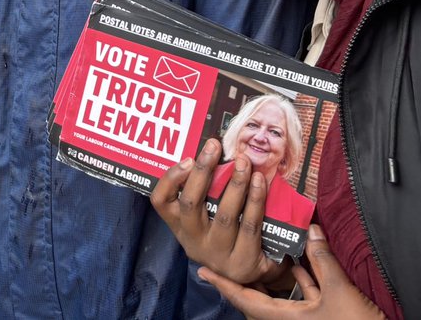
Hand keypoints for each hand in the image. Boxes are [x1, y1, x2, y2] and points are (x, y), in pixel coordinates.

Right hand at [150, 138, 277, 283]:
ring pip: (224, 214)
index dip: (170, 179)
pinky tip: (260, 181)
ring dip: (235, 183)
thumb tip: (213, 152)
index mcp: (180, 227)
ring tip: (244, 161)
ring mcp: (217, 254)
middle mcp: (194, 241)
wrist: (253, 276)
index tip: (187, 158)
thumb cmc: (227, 236)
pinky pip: (249, 225)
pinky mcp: (242, 261)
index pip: (161, 202)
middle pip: (190, 204)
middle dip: (203, 171)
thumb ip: (204, 194)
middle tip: (214, 145)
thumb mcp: (207, 220)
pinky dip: (255, 199)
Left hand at [197, 225, 387, 319]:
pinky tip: (302, 259)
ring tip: (259, 249)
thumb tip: (310, 229)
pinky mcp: (325, 317)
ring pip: (281, 297)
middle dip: (245, 276)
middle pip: (258, 298)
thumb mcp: (340, 292)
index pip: (245, 300)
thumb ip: (323, 260)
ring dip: (272, 275)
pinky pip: (304, 297)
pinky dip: (300, 279)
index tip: (203, 270)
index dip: (224, 284)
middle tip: (228, 253)